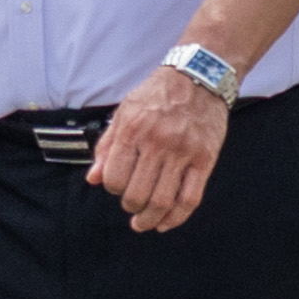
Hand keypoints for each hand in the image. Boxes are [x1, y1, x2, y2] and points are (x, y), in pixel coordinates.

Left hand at [92, 65, 230, 233]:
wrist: (199, 75)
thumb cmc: (158, 93)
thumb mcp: (125, 111)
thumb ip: (107, 145)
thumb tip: (93, 179)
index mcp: (133, 129)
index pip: (114, 176)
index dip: (112, 188)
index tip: (117, 186)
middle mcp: (157, 142)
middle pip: (137, 194)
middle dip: (130, 207)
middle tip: (131, 206)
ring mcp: (183, 151)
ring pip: (163, 201)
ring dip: (150, 219)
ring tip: (144, 222)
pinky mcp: (205, 158)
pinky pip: (190, 198)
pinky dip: (177, 217)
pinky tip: (166, 223)